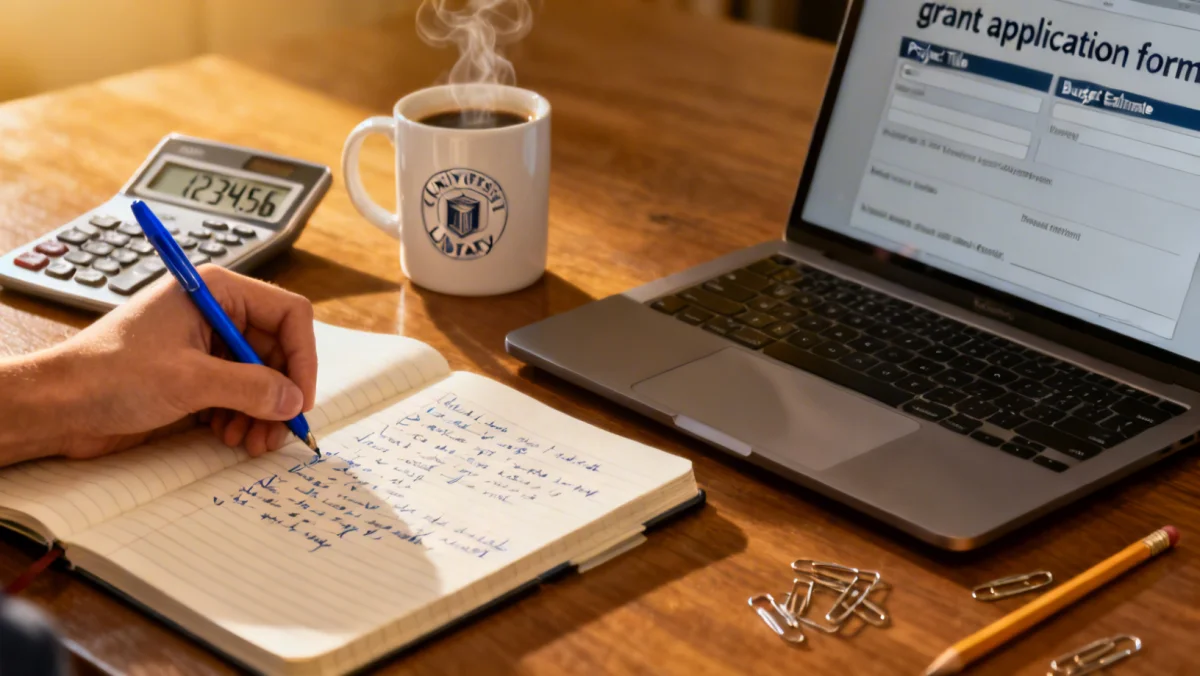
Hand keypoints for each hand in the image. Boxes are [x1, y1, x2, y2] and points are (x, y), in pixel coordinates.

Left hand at [0, 266, 316, 465]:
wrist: (58, 405)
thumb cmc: (108, 374)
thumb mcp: (188, 380)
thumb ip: (250, 388)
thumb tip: (293, 400)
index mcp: (215, 292)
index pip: (287, 314)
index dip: (302, 356)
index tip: (299, 397)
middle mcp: (216, 314)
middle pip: (278, 350)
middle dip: (280, 393)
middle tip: (280, 429)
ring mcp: (206, 346)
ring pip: (261, 377)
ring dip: (263, 412)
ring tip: (252, 441)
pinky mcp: (196, 376)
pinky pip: (239, 394)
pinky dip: (243, 417)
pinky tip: (230, 436)